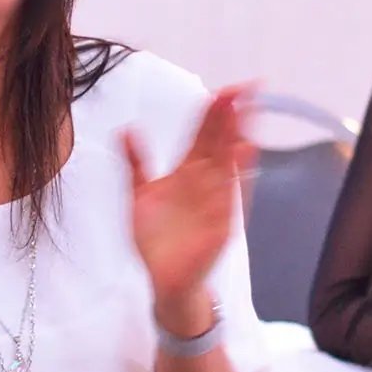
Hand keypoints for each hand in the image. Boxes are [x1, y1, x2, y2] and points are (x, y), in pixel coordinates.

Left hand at [124, 85, 256, 326]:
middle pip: (220, 144)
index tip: (221, 91)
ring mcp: (217, 202)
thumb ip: (136, 163)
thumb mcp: (140, 194)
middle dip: (230, 118)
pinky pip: (233, 195)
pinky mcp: (222, 223)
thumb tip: (126, 130)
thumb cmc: (158, 240)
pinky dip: (239, 174)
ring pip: (230, 164)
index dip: (212, 114)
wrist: (164, 281)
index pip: (203, 136)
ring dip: (238, 138)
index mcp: (188, 173)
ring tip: (244, 113)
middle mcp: (206, 183)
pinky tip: (244, 152)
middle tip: (240, 90)